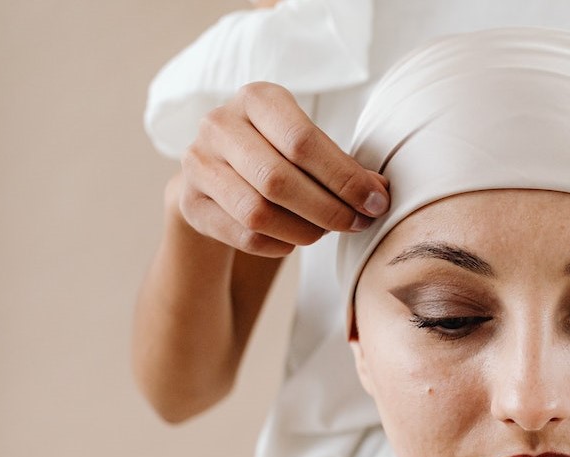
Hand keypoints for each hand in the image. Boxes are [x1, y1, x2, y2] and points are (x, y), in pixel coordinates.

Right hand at [178, 81, 389, 256]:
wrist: (218, 172)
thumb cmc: (277, 153)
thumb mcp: (307, 146)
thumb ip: (343, 166)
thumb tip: (379, 193)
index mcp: (256, 99)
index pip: (303, 141)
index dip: (344, 178)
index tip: (375, 202)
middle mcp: (219, 125)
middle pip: (278, 180)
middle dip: (328, 209)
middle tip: (357, 223)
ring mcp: (198, 164)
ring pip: (258, 212)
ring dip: (305, 230)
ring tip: (326, 231)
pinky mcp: (191, 203)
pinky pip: (245, 235)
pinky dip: (280, 244)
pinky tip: (295, 239)